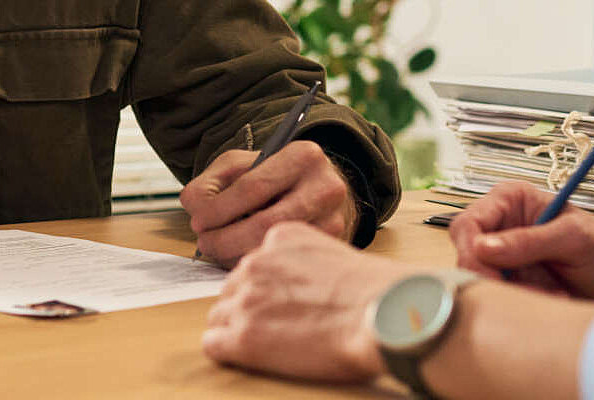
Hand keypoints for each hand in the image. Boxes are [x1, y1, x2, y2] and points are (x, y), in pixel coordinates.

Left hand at [180, 140, 356, 266]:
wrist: (320, 192)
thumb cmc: (274, 178)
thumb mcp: (241, 165)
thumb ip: (211, 183)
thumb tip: (196, 210)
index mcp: (303, 157)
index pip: (253, 188)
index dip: (218, 209)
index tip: (197, 222)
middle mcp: (326, 188)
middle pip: (264, 224)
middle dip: (224, 238)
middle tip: (204, 242)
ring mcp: (333, 222)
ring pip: (274, 249)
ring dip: (236, 255)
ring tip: (220, 249)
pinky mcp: (332, 248)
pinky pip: (284, 262)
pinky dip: (256, 262)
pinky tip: (243, 255)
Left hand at [202, 221, 398, 381]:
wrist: (379, 313)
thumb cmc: (374, 290)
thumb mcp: (334, 253)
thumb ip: (306, 262)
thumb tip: (301, 286)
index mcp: (280, 236)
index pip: (253, 263)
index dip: (266, 288)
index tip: (281, 302)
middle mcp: (256, 262)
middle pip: (232, 289)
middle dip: (248, 307)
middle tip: (275, 326)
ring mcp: (246, 299)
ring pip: (219, 315)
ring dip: (237, 329)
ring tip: (267, 343)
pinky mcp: (242, 337)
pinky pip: (213, 344)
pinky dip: (228, 352)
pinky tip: (250, 356)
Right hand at [449, 181, 593, 297]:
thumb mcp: (572, 239)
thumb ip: (528, 241)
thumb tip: (481, 247)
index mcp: (510, 200)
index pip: (468, 224)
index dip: (473, 253)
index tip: (495, 280)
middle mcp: (501, 224)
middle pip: (467, 254)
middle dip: (496, 279)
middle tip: (530, 292)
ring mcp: (505, 254)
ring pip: (482, 279)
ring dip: (513, 293)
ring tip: (552, 294)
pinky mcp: (514, 279)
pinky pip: (500, 296)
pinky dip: (522, 303)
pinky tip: (552, 299)